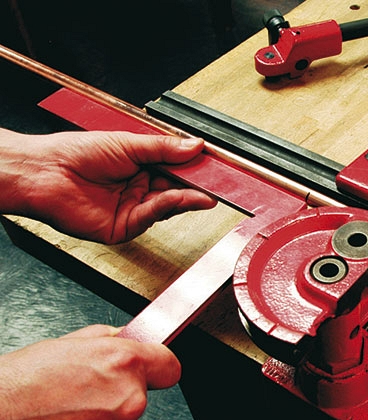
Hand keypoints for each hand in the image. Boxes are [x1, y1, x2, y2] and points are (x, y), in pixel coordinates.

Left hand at [0, 128, 216, 243]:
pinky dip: (167, 206)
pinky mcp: (125, 227)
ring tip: (205, 193)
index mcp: (139, 166)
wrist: (47, 172)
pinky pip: (152, 216)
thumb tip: (195, 145)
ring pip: (169, 205)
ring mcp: (132, 209)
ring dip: (187, 198)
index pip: (176, 169)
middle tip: (219, 183)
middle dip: (198, 186)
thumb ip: (164, 148)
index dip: (196, 169)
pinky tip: (179, 197)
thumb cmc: (75, 153)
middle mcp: (137, 189)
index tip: (216, 167)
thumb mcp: (128, 143)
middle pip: (177, 189)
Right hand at [0, 325, 180, 419]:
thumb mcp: (57, 347)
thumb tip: (121, 340)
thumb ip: (102, 342)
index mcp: (121, 365)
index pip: (168, 367)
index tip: (152, 374)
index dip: (156, 370)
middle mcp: (127, 403)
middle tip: (71, 405)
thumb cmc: (7, 392)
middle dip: (110, 404)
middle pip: (135, 404)